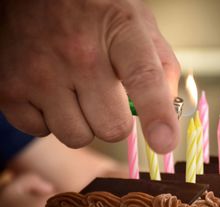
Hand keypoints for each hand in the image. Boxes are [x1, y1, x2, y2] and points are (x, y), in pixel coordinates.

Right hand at [0, 0, 179, 153]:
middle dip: (116, 122)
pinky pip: (41, 131)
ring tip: (76, 92)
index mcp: (119, 30)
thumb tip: (168, 111)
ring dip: (83, 123)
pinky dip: (50, 119)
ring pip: (77, 137)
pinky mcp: (9, 89)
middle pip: (111, 127)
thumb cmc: (93, 11)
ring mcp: (40, 73)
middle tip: (108, 100)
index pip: (143, 79)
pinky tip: (51, 92)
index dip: (157, 115)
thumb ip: (161, 65)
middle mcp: (78, 53)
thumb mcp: (137, 22)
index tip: (165, 143)